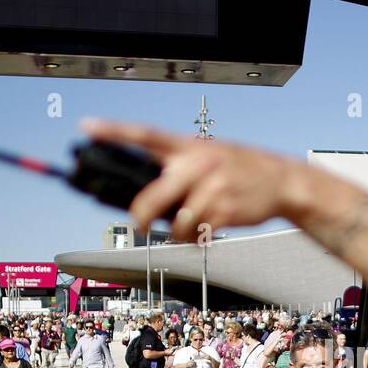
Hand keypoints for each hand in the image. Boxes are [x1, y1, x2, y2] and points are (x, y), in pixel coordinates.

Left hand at [81, 118, 305, 240]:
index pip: (145, 135)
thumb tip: (144, 198)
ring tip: (189, 229)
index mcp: (189, 146)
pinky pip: (196, 234)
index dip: (114, 132)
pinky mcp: (225, 210)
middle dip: (139, 217)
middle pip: (151, 197)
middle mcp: (198, 163)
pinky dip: (196, 239)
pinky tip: (206, 233)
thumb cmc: (237, 172)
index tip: (86, 128)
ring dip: (177, 233)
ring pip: (174, 223)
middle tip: (138, 226)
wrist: (282, 181)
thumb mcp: (209, 156)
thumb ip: (178, 169)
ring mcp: (212, 187)